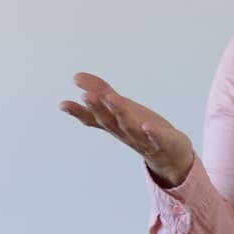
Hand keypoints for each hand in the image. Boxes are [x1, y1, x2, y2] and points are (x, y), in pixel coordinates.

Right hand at [60, 72, 196, 186]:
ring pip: (129, 126)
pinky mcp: (162, 142)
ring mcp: (143, 138)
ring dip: (119, 113)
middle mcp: (124, 132)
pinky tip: (147, 125)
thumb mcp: (121, 108)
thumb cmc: (141, 130)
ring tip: (111, 97)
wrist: (170, 157)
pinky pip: (156, 138)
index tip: (62, 104)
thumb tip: (76, 77)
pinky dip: (152, 133)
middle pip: (109, 121)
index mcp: (114, 124)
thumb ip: (100, 92)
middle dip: (98, 108)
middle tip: (86, 95)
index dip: (78, 112)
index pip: (93, 118)